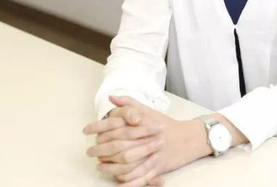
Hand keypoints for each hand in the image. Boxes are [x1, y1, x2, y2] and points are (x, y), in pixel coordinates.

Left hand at [83, 95, 199, 185]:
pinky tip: (117, 183)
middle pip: (120, 148)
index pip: (118, 126)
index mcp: (145, 123)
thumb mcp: (149, 111)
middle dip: (101, 151)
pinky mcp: (158, 168)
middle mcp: (149, 139)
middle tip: (90, 152)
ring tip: (100, 166)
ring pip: (128, 165)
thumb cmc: (166, 125)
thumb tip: (111, 97)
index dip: (100, 128)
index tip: (87, 130)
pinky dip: (128, 183)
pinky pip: (141, 178)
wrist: (189, 138)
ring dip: (111, 168)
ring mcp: (154, 155)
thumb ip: (130, 104)